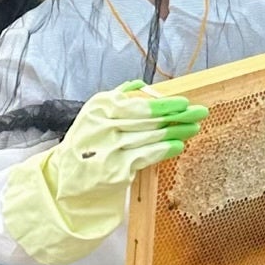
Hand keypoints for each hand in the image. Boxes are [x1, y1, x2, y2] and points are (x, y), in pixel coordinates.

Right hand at [47, 84, 205, 218]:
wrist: (65, 178)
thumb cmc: (86, 143)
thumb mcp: (94, 114)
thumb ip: (117, 98)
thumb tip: (142, 85)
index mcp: (99, 108)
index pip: (139, 104)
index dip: (165, 104)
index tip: (184, 103)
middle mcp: (104, 126)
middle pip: (149, 120)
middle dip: (178, 116)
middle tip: (200, 113)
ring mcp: (110, 149)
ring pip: (151, 138)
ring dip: (176, 132)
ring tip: (194, 127)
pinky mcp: (116, 170)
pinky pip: (146, 157)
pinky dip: (164, 150)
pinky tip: (178, 145)